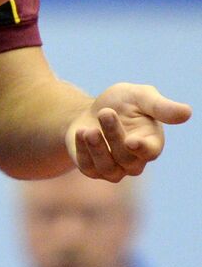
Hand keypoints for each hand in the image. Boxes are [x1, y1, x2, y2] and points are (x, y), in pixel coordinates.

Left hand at [64, 83, 191, 181]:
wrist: (91, 110)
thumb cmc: (122, 103)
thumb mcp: (140, 96)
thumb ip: (160, 106)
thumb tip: (188, 112)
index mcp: (151, 143)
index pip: (151, 152)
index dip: (142, 149)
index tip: (132, 141)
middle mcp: (134, 160)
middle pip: (126, 158)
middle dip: (114, 134)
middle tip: (106, 112)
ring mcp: (113, 168)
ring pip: (108, 167)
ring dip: (97, 148)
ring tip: (88, 129)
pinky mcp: (92, 169)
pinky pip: (88, 167)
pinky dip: (82, 151)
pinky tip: (79, 132)